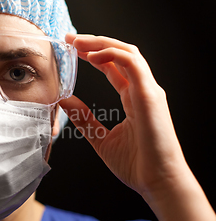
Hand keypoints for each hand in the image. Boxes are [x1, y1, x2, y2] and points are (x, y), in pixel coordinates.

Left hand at [59, 33, 188, 197]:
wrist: (156, 182)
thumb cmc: (135, 165)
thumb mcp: (99, 137)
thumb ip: (83, 117)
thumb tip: (64, 100)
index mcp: (133, 98)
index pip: (114, 66)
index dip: (93, 54)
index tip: (72, 49)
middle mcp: (142, 90)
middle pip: (120, 54)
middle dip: (95, 43)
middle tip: (70, 38)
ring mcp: (148, 91)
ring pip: (127, 53)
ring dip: (101, 43)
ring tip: (77, 42)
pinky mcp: (150, 96)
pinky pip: (133, 64)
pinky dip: (112, 54)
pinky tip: (92, 55)